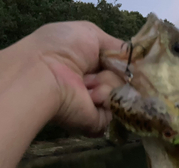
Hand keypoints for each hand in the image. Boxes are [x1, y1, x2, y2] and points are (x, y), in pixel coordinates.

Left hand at [24, 21, 125, 136]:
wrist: (45, 76)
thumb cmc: (63, 49)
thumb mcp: (91, 34)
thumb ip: (116, 47)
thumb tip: (134, 60)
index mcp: (89, 64)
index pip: (119, 66)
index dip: (124, 63)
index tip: (124, 60)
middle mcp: (93, 85)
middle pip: (124, 79)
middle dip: (115, 72)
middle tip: (93, 69)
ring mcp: (96, 105)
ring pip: (122, 93)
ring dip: (107, 83)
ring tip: (85, 83)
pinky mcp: (97, 122)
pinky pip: (117, 110)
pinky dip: (106, 99)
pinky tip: (89, 96)